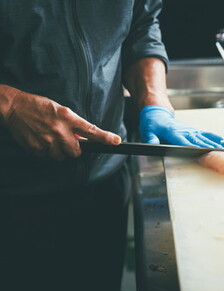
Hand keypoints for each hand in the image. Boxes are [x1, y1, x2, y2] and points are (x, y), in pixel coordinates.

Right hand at [1, 87, 120, 159]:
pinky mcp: (36, 148)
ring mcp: (47, 140)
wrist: (14, 107)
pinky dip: (47, 153)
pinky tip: (43, 142)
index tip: (116, 141)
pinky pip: (47, 158)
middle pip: (76, 152)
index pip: (91, 130)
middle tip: (68, 142)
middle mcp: (59, 130)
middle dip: (75, 150)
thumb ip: (74, 124)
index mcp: (68, 117)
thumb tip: (84, 138)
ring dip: (60, 152)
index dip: (105, 137)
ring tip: (53, 140)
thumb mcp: (61, 110)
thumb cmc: (40, 106)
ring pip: (62, 157)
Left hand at [139, 105, 223, 148]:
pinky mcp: (194, 131)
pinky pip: (207, 135)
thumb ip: (150, 138)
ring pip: (206, 138)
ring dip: (217, 143)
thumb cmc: (152, 123)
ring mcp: (191, 131)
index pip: (185, 141)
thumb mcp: (146, 131)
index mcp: (174, 133)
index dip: (194, 147)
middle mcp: (185, 132)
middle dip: (211, 147)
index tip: (203, 152)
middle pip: (200, 140)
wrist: (157, 113)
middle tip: (222, 153)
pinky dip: (216, 139)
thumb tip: (153, 144)